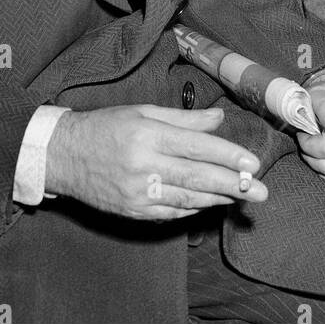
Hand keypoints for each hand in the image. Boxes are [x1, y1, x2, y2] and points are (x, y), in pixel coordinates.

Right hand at [45, 104, 265, 221]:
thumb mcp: (143, 112)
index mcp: (148, 135)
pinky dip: (193, 208)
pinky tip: (210, 203)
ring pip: (187, 197)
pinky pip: (170, 211)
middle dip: (233, 184)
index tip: (252, 163)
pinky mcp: (133, 210)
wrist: (64, 155)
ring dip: (218, 198)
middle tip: (260, 191)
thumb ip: (183, 119)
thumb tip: (219, 119)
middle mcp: (144, 165)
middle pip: (197, 176)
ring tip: (242, 197)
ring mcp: (138, 192)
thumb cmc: (106, 127)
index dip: (227, 156)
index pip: (197, 147)